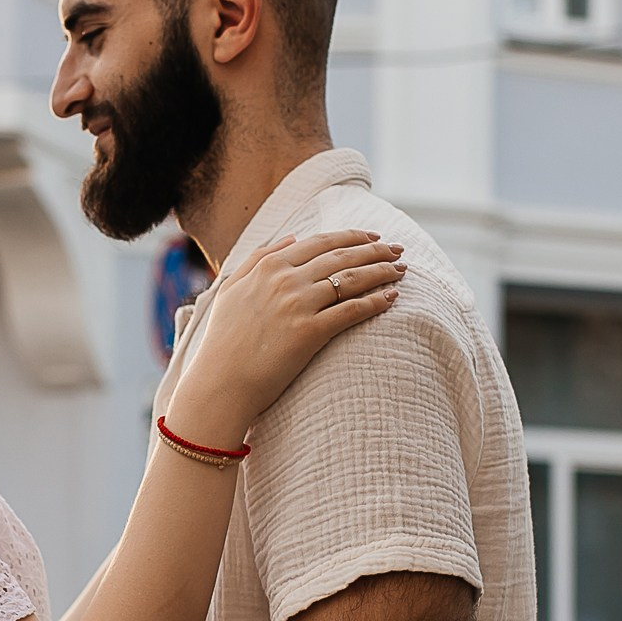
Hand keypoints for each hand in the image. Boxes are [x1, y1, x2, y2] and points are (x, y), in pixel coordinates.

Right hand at [170, 230, 403, 447]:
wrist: (220, 383)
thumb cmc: (223, 340)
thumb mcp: (232, 289)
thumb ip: (259, 257)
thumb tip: (292, 237)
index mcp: (268, 266)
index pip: (321, 242)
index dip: (352, 236)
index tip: (373, 237)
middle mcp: (286, 280)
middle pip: (342, 256)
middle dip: (376, 250)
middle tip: (399, 249)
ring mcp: (299, 305)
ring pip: (351, 279)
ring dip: (382, 271)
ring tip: (401, 270)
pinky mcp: (310, 333)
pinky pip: (351, 311)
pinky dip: (376, 301)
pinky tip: (392, 298)